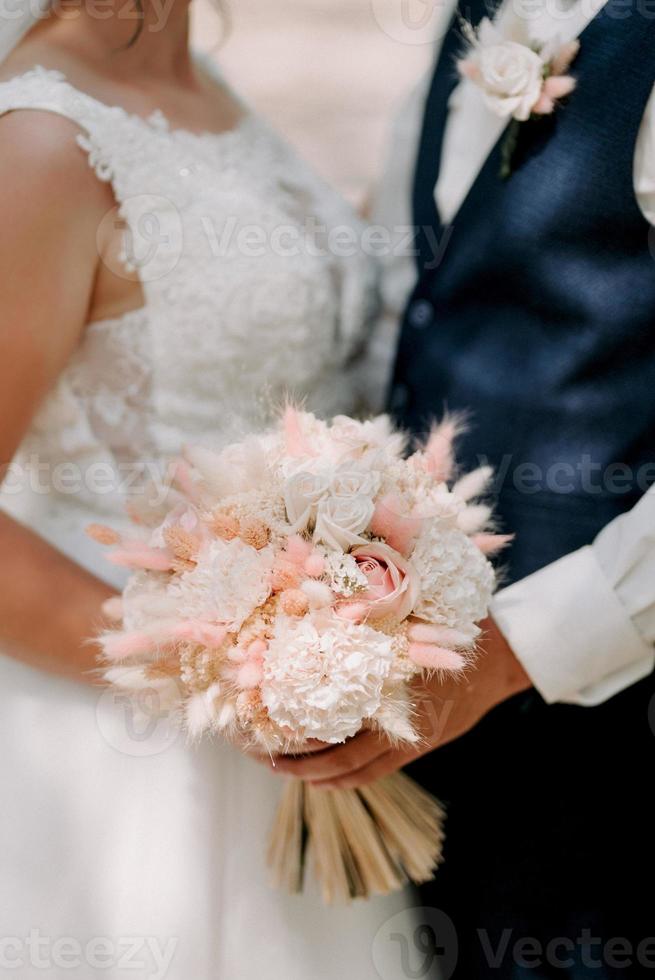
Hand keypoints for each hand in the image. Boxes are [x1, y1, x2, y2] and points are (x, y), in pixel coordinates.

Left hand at [265, 617, 530, 788]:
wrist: (499, 659)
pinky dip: (346, 779)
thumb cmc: (449, 628)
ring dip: (318, 774)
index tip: (266, 722)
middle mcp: (397, 715)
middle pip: (337, 751)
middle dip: (299, 759)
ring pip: (354, 768)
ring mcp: (410, 735)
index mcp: (388, 680)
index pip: (333, 713)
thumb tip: (320, 597)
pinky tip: (323, 780)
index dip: (298, 725)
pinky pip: (376, 771)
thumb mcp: (410, 616)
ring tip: (286, 770)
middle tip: (266, 757)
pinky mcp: (420, 744)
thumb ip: (372, 617)